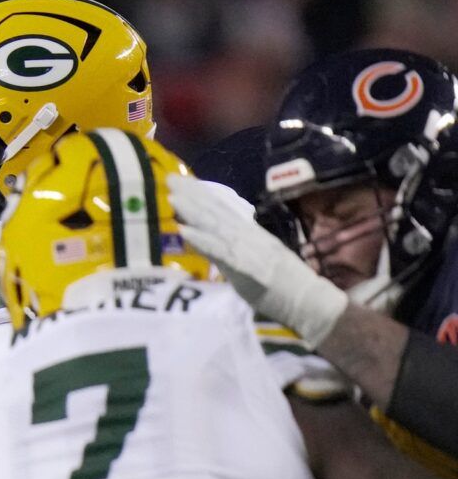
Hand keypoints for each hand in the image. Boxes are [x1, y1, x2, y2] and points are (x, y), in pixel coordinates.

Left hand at [170, 175, 349, 345]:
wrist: (308, 300)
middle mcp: (247, 236)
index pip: (222, 211)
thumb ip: (234, 253)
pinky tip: (184, 231)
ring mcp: (247, 249)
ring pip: (215, 226)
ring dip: (193, 212)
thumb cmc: (284, 287)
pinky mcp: (245, 266)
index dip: (202, 196)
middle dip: (192, 195)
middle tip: (169, 178)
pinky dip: (202, 240)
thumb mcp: (255, 264)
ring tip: (173, 197)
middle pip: (216, 212)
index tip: (181, 183)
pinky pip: (220, 252)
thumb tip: (211, 244)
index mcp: (250, 235)